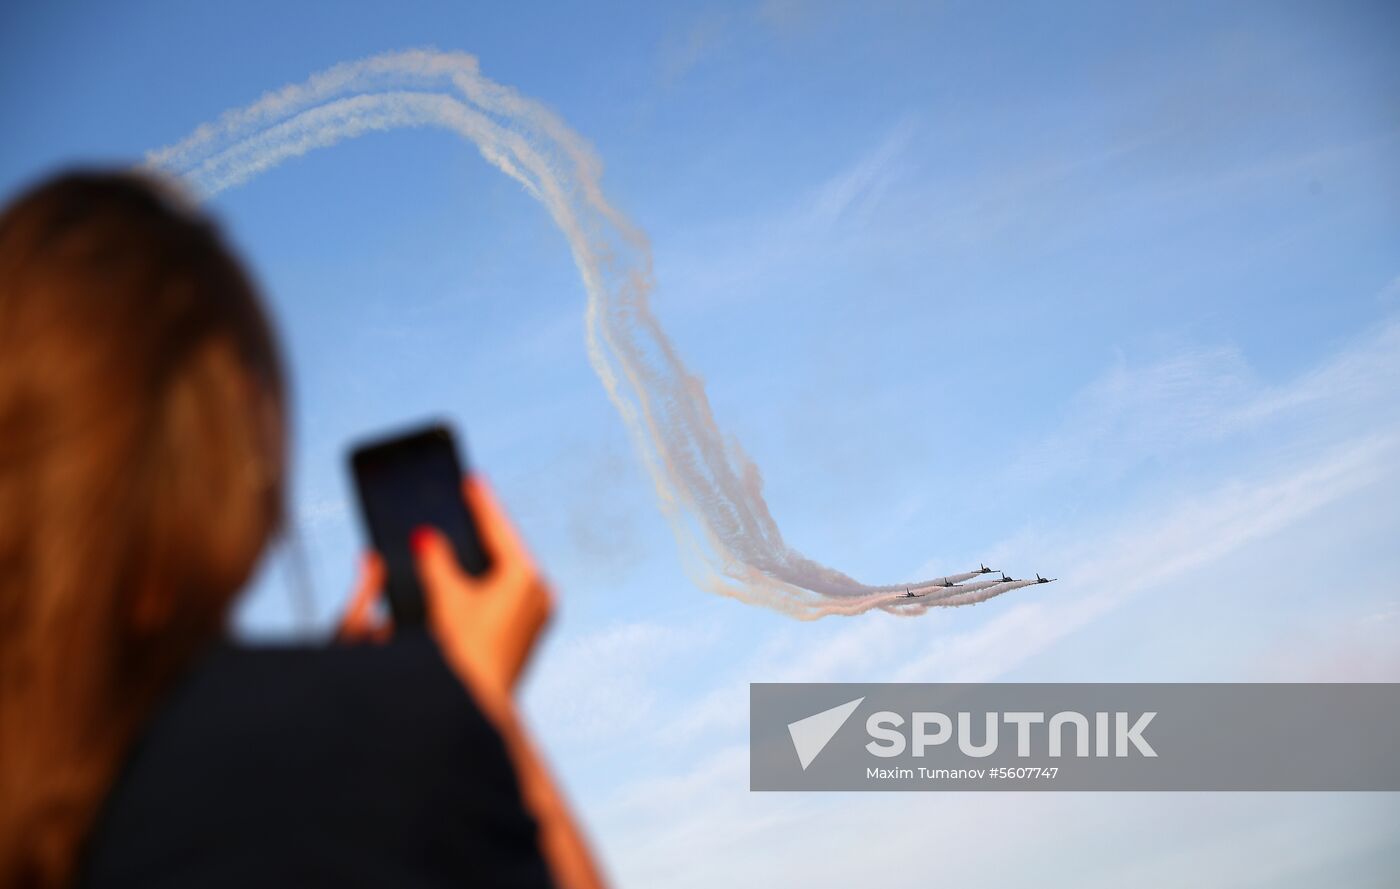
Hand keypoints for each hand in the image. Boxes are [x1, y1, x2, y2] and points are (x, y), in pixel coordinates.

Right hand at [338, 475, 553, 703]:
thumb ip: (436, 561)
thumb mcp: (445, 599)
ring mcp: (538, 616)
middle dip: (483, 532)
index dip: (481, 504)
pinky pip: (508, 595)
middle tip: (467, 504)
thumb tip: (426, 537)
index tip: (471, 481)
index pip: (499, 530)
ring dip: (485, 558)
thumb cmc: (463, 653)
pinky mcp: (528, 635)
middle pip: (506, 551)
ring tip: (466, 535)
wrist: (478, 708)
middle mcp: (540, 594)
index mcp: (526, 578)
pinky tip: (470, 575)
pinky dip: (488, 582)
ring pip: (507, 574)